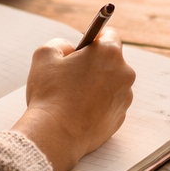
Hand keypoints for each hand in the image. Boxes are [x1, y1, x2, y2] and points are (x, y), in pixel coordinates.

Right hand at [11, 30, 135, 170]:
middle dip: (94, 64)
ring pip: (111, 83)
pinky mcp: (120, 118)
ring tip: (73, 96)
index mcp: (109, 53)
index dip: (93, 39)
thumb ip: (60, 43)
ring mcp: (125, 98)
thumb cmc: (50, 94)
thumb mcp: (45, 55)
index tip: (83, 48)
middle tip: (72, 74)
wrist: (55, 135)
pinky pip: (110, 104)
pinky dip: (98, 104)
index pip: (109, 35)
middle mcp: (124, 73)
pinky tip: (79, 111)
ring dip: (97, 85)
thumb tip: (70, 49)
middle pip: (111, 61)